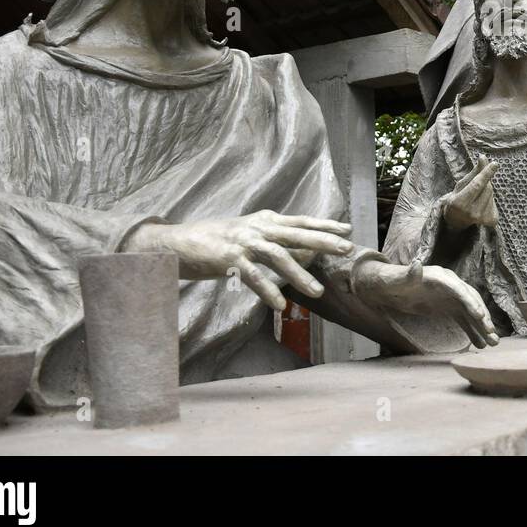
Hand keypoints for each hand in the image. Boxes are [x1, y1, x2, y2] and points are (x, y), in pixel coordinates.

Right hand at [125, 211, 353, 310]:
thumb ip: (274, 239)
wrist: (178, 243)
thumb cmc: (217, 241)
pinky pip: (252, 277)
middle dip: (323, 241)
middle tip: (347, 248)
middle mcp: (257, 228)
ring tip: (317, 292)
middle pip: (296, 234)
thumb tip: (304, 251)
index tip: (348, 228)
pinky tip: (279, 305)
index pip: (300, 221)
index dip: (324, 224)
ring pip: (277, 256)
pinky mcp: (227, 259)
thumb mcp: (249, 234)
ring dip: (298, 274)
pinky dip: (266, 290)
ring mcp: (242, 242)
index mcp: (264, 220)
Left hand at [355, 260, 499, 348]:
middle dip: (482, 317)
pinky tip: (480, 343)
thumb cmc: (392, 282)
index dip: (470, 302)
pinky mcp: (449, 307)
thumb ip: (408, 275)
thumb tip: (416, 264)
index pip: (459, 290)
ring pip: (471, 312)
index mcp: (441, 277)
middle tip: (492, 334)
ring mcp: (451, 297)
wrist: (389, 287)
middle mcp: (451, 285)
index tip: (479, 316)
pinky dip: (472, 331)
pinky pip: (464, 320)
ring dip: (482, 327)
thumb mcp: (398, 280)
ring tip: (493, 343)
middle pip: (470, 301)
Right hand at [443, 158, 499, 229]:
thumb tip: (483, 157)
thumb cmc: (458, 198)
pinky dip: (490, 199)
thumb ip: (474, 172)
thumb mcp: (462, 184)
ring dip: (487, 191)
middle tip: (479, 183)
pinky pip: (495, 203)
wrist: (456, 220)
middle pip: (487, 188)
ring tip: (477, 197)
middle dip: (486, 182)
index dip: (486, 173)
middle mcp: (471, 213)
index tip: (495, 164)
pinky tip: (482, 204)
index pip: (477, 185)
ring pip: (492, 195)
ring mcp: (482, 219)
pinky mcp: (491, 221)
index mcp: (459, 203)